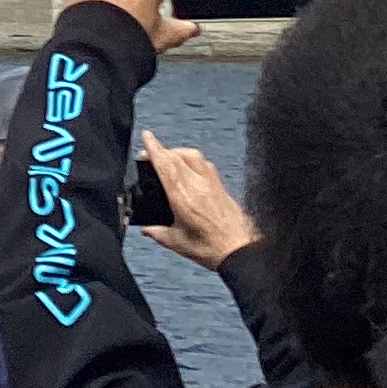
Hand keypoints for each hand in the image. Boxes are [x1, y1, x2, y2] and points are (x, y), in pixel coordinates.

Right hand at [138, 131, 257, 269]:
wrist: (239, 250)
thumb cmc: (212, 248)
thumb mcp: (178, 243)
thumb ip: (158, 233)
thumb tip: (147, 229)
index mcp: (183, 199)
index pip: (166, 165)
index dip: (154, 148)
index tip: (146, 137)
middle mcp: (197, 186)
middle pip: (177, 157)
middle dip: (161, 149)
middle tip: (150, 151)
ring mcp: (211, 183)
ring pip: (192, 155)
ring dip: (177, 152)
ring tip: (169, 157)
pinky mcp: (220, 185)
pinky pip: (205, 163)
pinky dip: (193, 159)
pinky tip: (190, 167)